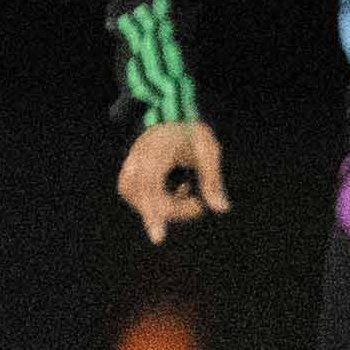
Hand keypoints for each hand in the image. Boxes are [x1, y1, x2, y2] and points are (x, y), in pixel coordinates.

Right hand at [117, 122, 228, 244]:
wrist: (172, 111)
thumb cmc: (191, 131)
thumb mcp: (208, 152)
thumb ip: (212, 180)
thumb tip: (220, 209)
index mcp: (157, 151)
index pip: (149, 186)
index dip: (152, 212)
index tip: (158, 238)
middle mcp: (138, 158)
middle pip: (144, 197)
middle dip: (171, 209)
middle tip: (197, 204)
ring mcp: (131, 162)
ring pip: (135, 197)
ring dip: (161, 205)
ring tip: (184, 194)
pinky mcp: (129, 167)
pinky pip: (133, 192)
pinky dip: (152, 199)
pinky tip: (174, 192)